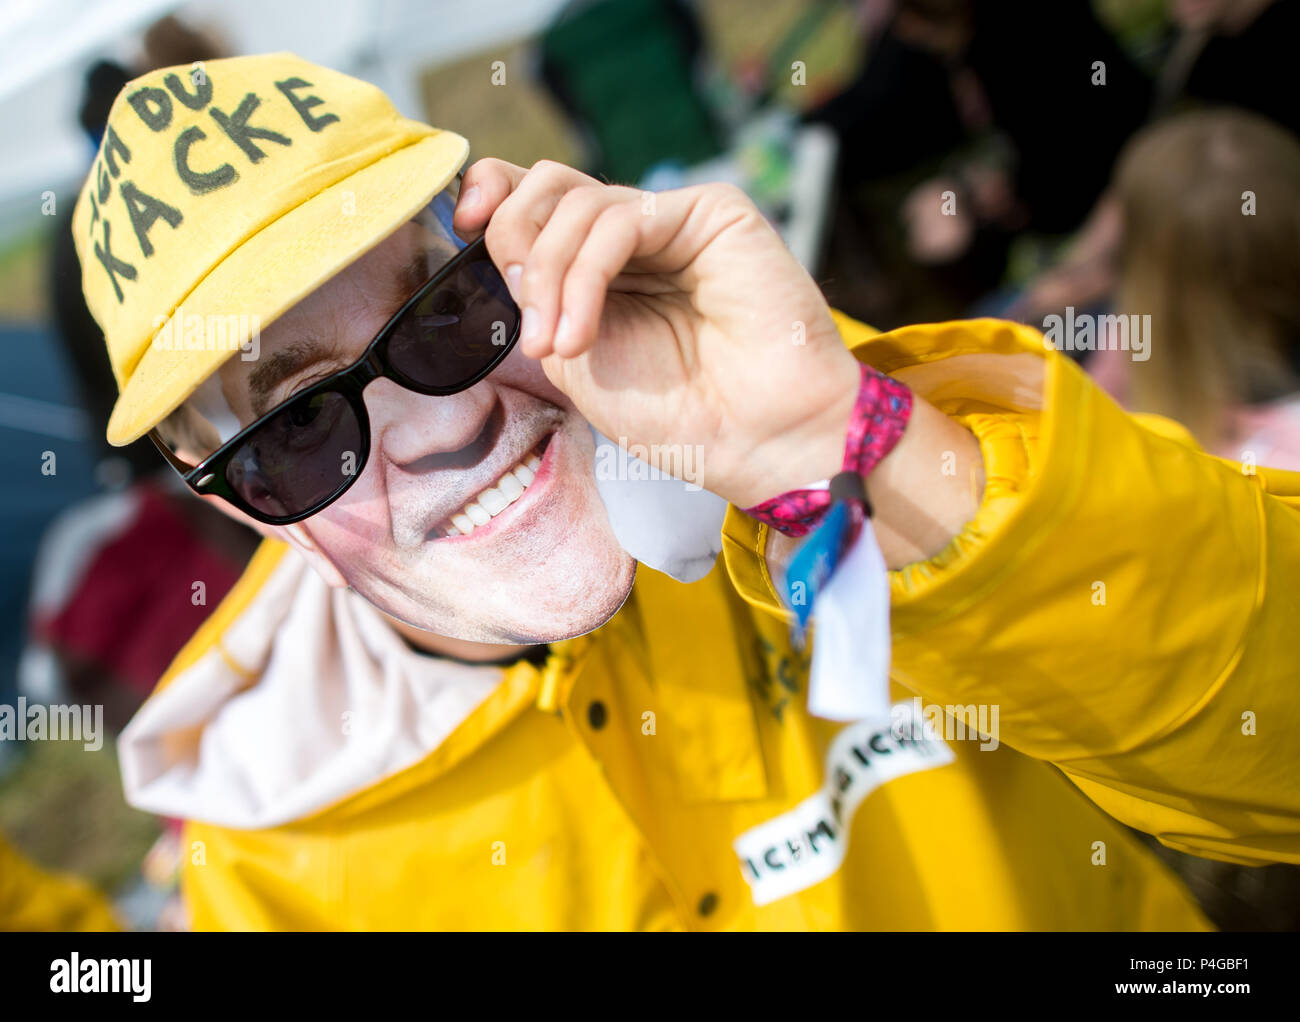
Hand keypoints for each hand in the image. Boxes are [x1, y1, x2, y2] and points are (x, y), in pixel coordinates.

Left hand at [452, 159, 859, 508]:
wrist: (754, 440)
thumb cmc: (674, 412)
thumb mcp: (572, 352)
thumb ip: (535, 290)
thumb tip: (492, 230)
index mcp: (606, 265)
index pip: (538, 198)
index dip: (493, 195)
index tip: (462, 228)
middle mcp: (638, 235)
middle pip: (547, 185)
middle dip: (515, 242)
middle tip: (530, 320)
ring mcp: (676, 219)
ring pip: (577, 202)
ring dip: (549, 277)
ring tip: (560, 346)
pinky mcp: (713, 212)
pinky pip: (620, 220)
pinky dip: (584, 277)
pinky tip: (582, 334)